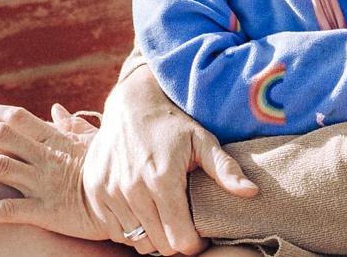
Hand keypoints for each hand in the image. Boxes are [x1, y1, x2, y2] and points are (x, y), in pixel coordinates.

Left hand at [0, 104, 108, 238]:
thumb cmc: (115, 170)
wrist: (133, 202)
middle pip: (0, 137)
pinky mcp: (46, 213)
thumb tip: (55, 109)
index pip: (16, 118)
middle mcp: (46, 158)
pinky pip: (7, 210)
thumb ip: (73, 126)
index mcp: (57, 140)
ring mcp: (44, 184)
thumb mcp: (97, 142)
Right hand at [83, 65, 258, 255]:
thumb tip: (252, 192)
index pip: (180, 240)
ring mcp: (109, 192)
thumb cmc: (172, 124)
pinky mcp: (95, 193)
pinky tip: (143, 209)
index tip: (201, 233)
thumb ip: (225, 169)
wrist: (131, 104)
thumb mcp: (202, 140)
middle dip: (176, 240)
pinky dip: (131, 228)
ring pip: (136, 241)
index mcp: (162, 179)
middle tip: (184, 223)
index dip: (195, 243)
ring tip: (164, 214)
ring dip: (153, 235)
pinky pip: (115, 231)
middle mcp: (132, 189)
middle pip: (159, 245)